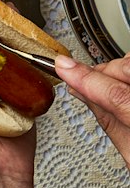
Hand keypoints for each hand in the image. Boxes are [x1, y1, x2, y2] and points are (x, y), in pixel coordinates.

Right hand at [55, 54, 129, 171]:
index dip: (86, 79)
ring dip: (117, 70)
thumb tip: (81, 92)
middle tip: (86, 83)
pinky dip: (127, 71)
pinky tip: (123, 84)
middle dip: (102, 73)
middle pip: (127, 69)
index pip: (118, 96)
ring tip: (109, 86)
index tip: (64, 67)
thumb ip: (108, 120)